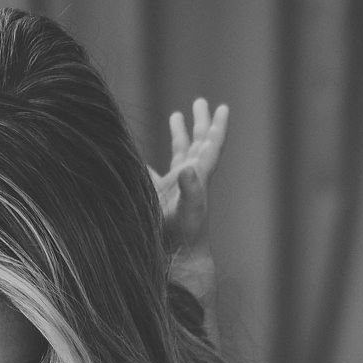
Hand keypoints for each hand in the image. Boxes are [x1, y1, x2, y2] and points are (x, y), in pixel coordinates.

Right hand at [148, 98, 228, 255]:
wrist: (178, 260)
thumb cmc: (186, 238)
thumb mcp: (189, 211)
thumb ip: (190, 189)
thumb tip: (187, 167)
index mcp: (198, 177)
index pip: (210, 146)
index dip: (216, 126)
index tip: (221, 107)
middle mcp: (189, 178)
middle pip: (197, 143)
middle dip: (199, 122)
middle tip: (200, 101)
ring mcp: (175, 188)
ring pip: (179, 155)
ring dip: (179, 136)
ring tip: (176, 115)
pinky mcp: (160, 198)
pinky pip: (153, 174)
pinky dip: (147, 162)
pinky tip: (141, 154)